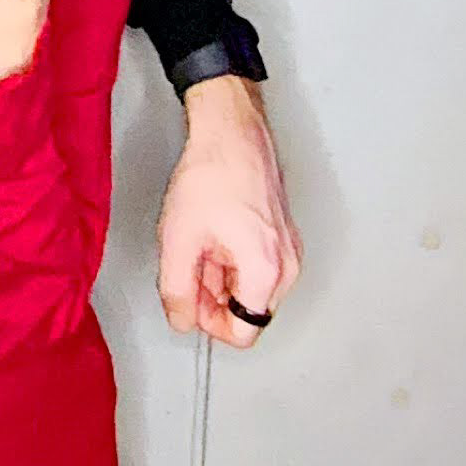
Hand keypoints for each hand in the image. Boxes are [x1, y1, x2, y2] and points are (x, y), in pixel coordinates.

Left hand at [157, 76, 301, 345]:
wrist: (231, 131)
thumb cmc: (212, 174)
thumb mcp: (178, 239)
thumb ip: (176, 290)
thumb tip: (182, 320)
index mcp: (267, 272)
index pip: (242, 334)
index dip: (208, 323)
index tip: (188, 300)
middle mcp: (288, 266)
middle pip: (247, 311)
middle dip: (213, 297)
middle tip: (189, 263)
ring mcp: (289, 249)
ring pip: (252, 289)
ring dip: (221, 277)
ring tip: (200, 241)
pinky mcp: (283, 234)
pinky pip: (258, 266)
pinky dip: (233, 259)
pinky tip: (213, 232)